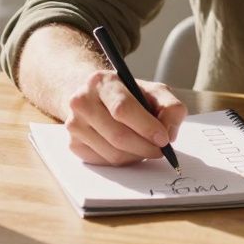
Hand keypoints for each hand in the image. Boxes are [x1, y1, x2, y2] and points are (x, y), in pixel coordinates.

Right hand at [63, 70, 187, 165]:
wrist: (97, 98)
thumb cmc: (129, 95)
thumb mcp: (154, 92)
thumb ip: (170, 107)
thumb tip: (168, 132)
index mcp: (102, 81)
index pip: (122, 108)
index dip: (146, 127)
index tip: (164, 139)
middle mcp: (81, 101)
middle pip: (118, 135)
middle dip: (145, 147)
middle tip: (161, 150)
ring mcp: (74, 124)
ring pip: (112, 153)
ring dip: (136, 156)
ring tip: (145, 147)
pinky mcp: (73, 143)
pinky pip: (104, 162)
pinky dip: (123, 160)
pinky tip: (129, 149)